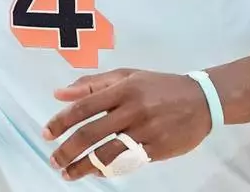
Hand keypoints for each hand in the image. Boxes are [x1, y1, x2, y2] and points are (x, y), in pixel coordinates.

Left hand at [42, 69, 211, 180]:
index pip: (85, 106)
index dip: (62, 122)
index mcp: (124, 88)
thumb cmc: (159, 86)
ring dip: (83, 166)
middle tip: (54, 160)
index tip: (46, 134)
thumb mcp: (128, 76)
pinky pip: (126, 163)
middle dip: (68, 150)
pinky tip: (96, 172)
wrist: (202, 100)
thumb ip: (93, 84)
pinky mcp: (156, 149)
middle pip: (92, 134)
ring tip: (68, 173)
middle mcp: (133, 109)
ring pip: (107, 154)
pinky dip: (107, 169)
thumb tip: (59, 94)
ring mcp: (145, 131)